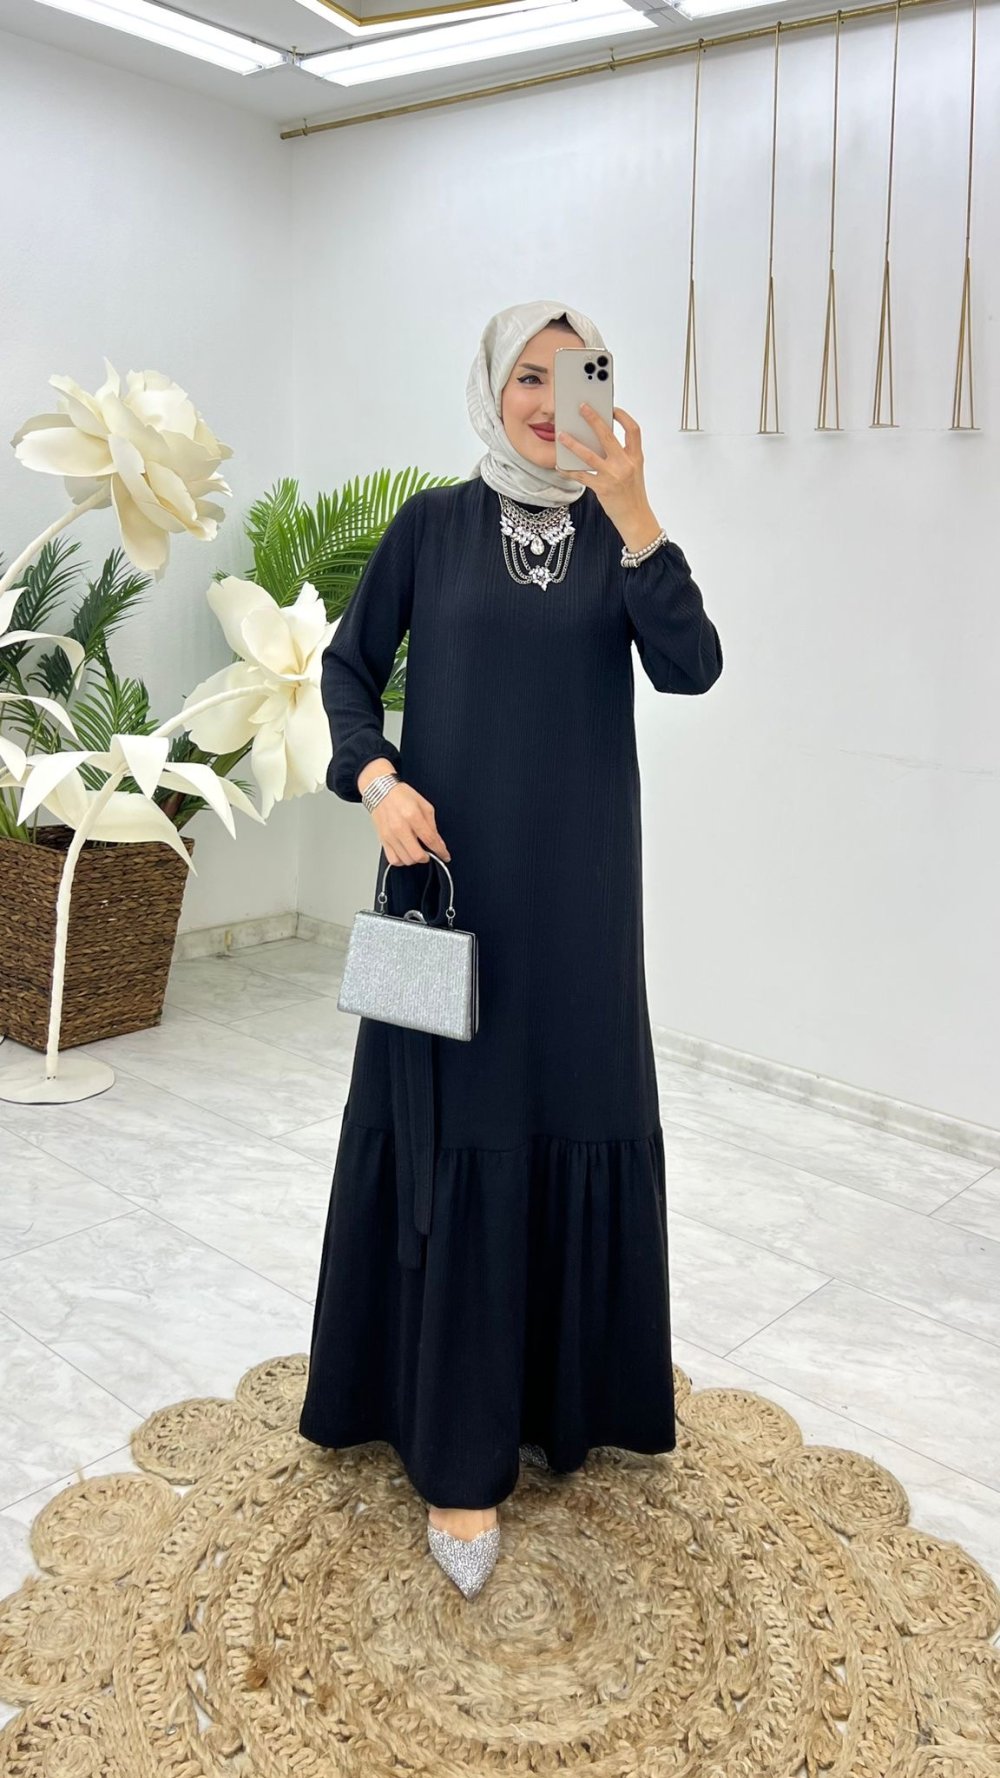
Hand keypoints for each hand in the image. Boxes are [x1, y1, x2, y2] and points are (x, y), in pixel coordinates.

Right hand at [371, 780, 450, 867]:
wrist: (379, 791)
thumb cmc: (401, 796)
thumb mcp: (424, 805)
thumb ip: (432, 825)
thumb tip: (438, 842)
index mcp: (413, 816)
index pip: (430, 840)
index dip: (440, 851)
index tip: (445, 856)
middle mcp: (400, 827)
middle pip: (417, 855)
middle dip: (427, 857)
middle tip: (429, 853)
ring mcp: (390, 835)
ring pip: (406, 860)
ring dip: (415, 859)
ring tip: (416, 850)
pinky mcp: (382, 840)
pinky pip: (393, 860)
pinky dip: (402, 860)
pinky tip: (405, 853)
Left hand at [556, 403, 649, 525]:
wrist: (636, 518)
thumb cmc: (633, 494)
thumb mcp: (633, 471)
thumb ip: (621, 456)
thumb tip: (599, 440)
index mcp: (636, 457)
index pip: (633, 430)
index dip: (623, 416)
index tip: (612, 408)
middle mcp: (625, 464)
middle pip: (608, 435)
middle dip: (593, 419)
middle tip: (582, 407)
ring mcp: (613, 476)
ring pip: (589, 455)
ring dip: (573, 444)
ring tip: (562, 435)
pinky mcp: (602, 488)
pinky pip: (581, 476)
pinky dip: (568, 471)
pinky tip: (559, 466)